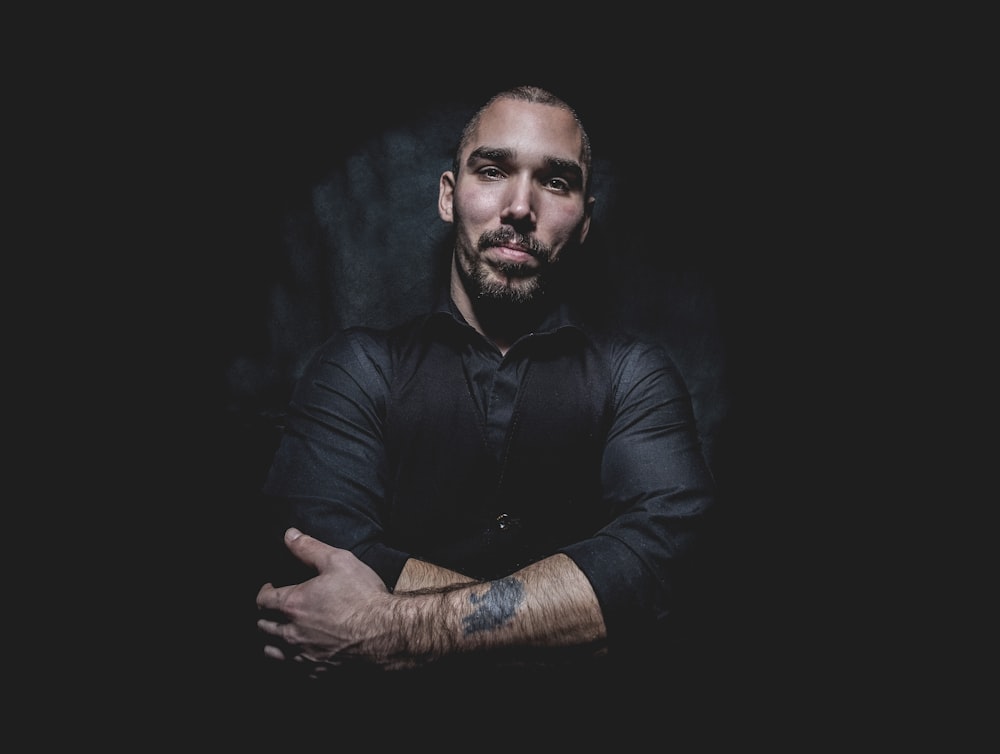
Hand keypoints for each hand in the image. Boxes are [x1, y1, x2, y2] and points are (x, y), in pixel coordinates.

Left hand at [256, 528, 392, 671]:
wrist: (389, 634)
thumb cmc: (364, 597)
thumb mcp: (339, 561)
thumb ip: (309, 548)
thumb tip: (289, 535)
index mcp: (293, 605)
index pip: (262, 601)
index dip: (264, 592)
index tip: (271, 588)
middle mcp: (292, 634)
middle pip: (263, 628)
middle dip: (266, 617)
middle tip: (276, 610)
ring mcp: (303, 657)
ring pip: (272, 653)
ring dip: (273, 643)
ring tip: (282, 635)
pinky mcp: (318, 673)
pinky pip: (292, 672)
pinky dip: (291, 663)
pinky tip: (301, 655)